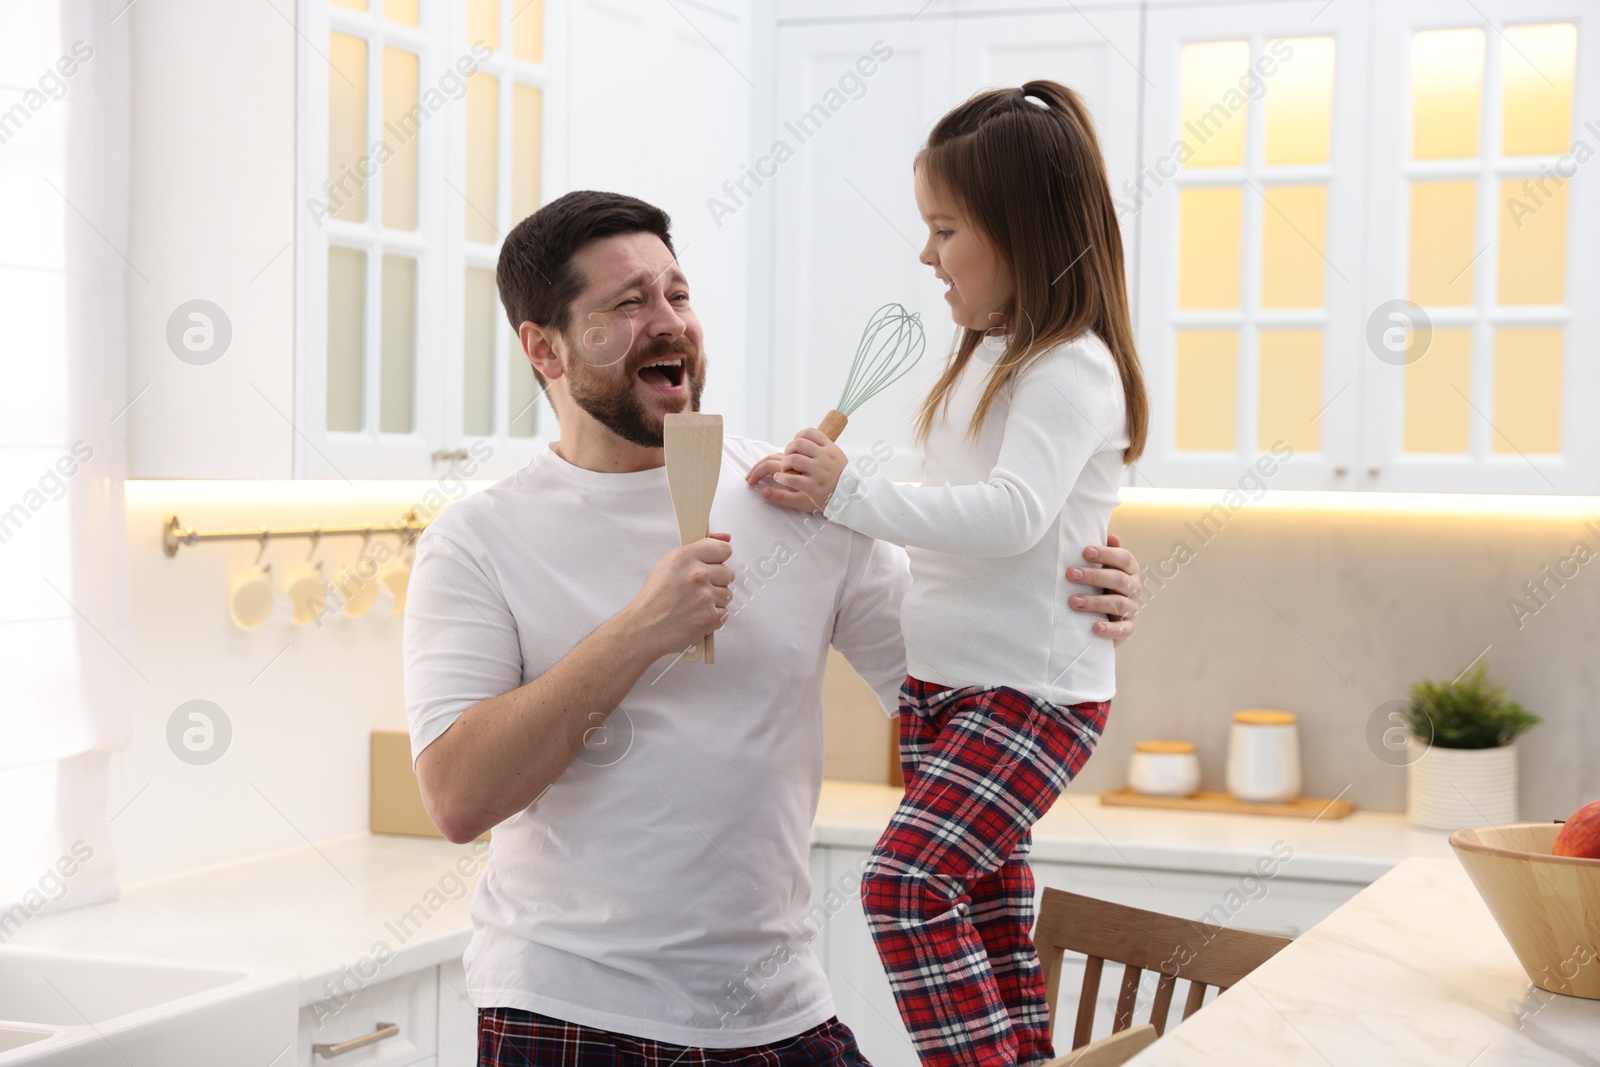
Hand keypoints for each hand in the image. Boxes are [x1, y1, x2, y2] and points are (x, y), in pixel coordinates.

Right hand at [624, 533, 734, 658]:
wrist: (643, 628)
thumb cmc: (654, 598)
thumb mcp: (669, 564)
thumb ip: (699, 548)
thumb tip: (726, 536)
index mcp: (686, 556)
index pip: (723, 549)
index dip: (718, 559)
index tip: (711, 565)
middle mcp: (697, 574)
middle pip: (728, 573)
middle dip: (716, 582)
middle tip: (696, 590)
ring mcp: (705, 597)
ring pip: (727, 594)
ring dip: (715, 601)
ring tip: (693, 605)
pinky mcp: (709, 617)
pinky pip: (724, 614)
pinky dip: (713, 618)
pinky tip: (696, 617)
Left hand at [746, 429, 846, 513]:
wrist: (851, 499)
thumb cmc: (841, 480)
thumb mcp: (838, 459)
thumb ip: (824, 450)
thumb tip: (806, 442)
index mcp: (830, 449)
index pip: (810, 432)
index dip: (798, 436)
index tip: (796, 446)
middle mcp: (825, 458)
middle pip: (798, 443)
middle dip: (788, 450)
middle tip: (788, 459)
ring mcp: (819, 472)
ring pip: (793, 459)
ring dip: (784, 464)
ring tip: (785, 470)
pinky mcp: (813, 487)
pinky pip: (792, 478)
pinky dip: (782, 477)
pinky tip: (780, 478)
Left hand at [1068, 533, 1140, 643]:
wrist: (1103, 617)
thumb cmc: (1100, 585)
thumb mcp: (1102, 568)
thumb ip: (1105, 553)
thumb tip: (1111, 536)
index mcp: (1129, 570)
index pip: (1125, 559)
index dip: (1107, 554)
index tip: (1086, 552)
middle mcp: (1134, 588)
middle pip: (1119, 580)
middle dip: (1094, 576)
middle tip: (1071, 574)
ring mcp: (1132, 608)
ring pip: (1118, 603)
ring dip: (1095, 602)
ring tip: (1073, 601)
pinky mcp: (1128, 628)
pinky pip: (1122, 629)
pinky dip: (1110, 629)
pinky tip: (1095, 627)